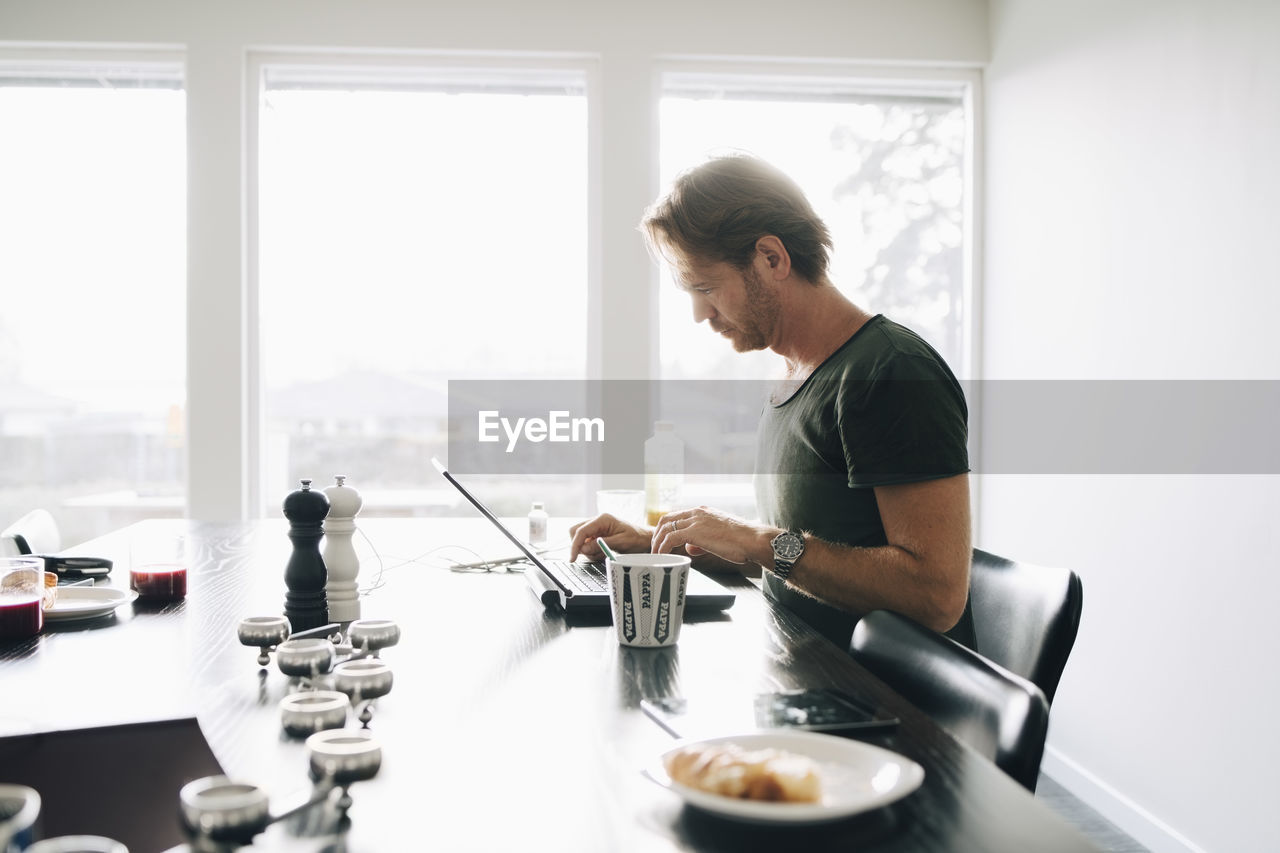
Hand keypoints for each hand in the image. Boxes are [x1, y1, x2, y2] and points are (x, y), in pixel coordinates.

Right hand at [568, 513, 651, 561]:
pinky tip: (604, 552)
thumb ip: (601, 545)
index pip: (581, 531)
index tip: (572, 558)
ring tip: (604, 553)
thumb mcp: (620, 542)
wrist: (645, 539)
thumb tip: (583, 549)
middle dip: (580, 546)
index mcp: (603, 519)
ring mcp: (597, 528)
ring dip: (588, 550)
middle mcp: (597, 521)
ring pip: (581, 540)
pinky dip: (592, 551)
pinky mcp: (598, 534)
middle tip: (593, 554)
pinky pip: (587, 544)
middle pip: (576, 532)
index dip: (575, 545)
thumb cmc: (636, 539)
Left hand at [650, 506, 771, 565]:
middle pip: (667, 519)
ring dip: (657, 541)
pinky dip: (662, 547)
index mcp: (703, 511)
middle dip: (657, 534)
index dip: (666, 528)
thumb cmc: (741, 541)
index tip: (661, 540)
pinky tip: (662, 556)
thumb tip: (690, 547)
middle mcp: (697, 512)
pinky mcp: (695, 532)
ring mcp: (695, 521)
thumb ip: (701, 540)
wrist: (753, 540)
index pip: (677, 515)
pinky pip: (670, 538)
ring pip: (666, 527)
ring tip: (655, 554)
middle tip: (654, 548)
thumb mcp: (718, 537)